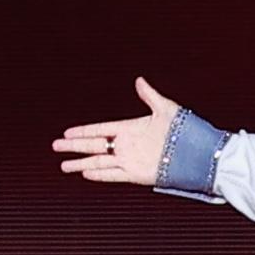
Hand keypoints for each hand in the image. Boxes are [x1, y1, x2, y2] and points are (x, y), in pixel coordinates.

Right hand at [52, 77, 181, 185]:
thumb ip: (150, 95)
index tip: (67, 133)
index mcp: (130, 128)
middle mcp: (126, 145)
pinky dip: (99, 174)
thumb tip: (139, 80)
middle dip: (74, 146)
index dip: (83, 131)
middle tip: (55, 147)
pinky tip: (85, 173)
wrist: (198, 155)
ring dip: (80, 163)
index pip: (100, 129)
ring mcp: (129, 160)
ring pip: (98, 162)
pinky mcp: (135, 174)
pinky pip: (112, 175)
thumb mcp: (166, 109)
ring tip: (63, 165)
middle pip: (94, 146)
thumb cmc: (186, 131)